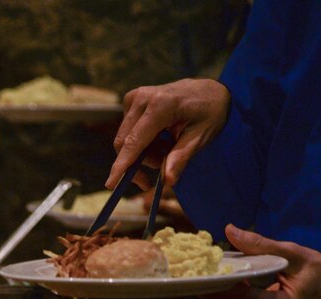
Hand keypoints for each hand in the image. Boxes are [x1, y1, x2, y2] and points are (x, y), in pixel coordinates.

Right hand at [106, 79, 230, 189]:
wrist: (209, 90)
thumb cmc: (209, 113)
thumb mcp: (201, 137)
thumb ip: (181, 157)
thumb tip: (167, 181)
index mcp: (161, 105)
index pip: (134, 140)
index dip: (122, 164)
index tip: (111, 184)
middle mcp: (143, 98)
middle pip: (124, 142)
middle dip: (138, 163)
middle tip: (162, 169)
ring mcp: (135, 97)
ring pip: (125, 139)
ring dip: (143, 153)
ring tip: (168, 149)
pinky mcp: (131, 100)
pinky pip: (128, 132)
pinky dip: (142, 143)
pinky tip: (161, 139)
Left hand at [203, 225, 320, 298]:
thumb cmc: (318, 272)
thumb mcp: (294, 254)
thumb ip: (261, 244)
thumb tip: (230, 231)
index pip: (246, 298)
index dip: (222, 285)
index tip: (203, 271)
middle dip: (212, 288)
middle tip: (190, 272)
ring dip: (215, 294)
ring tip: (197, 275)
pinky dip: (225, 297)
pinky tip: (213, 284)